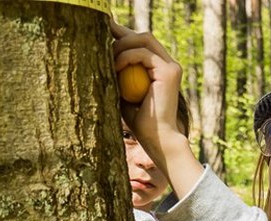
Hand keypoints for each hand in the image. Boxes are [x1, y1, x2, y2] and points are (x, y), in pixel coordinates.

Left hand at [110, 21, 184, 170]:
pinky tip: (114, 67)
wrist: (157, 138)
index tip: (103, 31)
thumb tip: (99, 57)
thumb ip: (118, 74)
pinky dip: (126, 57)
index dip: (123, 35)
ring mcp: (171, 67)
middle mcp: (168, 65)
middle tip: (101, 34)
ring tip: (107, 56)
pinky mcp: (169, 72)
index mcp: (160, 69)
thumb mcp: (124, 92)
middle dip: (121, 32)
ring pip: (144, 39)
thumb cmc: (139, 121)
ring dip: (122, 44)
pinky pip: (143, 54)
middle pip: (144, 36)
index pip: (141, 43)